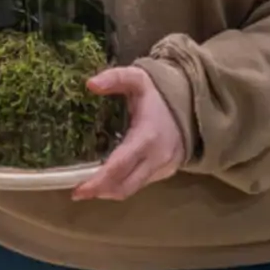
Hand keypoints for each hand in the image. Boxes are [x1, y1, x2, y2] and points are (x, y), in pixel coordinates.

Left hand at [72, 66, 184, 201]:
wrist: (192, 104)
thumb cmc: (160, 92)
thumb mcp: (138, 78)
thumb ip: (115, 78)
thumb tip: (90, 84)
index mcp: (147, 136)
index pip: (119, 167)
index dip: (97, 182)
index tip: (76, 190)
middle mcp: (157, 158)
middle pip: (124, 187)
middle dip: (99, 192)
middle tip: (76, 190)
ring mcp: (163, 168)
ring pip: (131, 189)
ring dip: (109, 191)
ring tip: (88, 185)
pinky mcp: (165, 173)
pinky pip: (139, 184)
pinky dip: (122, 184)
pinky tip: (109, 177)